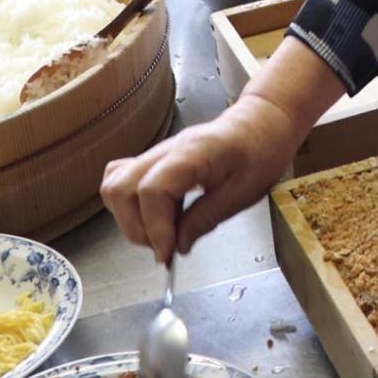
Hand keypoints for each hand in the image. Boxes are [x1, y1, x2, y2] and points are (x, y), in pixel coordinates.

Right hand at [101, 92, 298, 262]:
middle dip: (137, 228)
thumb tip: (177, 246)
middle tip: (164, 247)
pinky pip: (124, 180)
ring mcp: (157, 153)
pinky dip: (130, 206)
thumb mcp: (245, 192)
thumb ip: (206, 219)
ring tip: (160, 234)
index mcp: (193, 153)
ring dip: (129, 218)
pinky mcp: (155, 161)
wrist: (262, 123)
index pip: (152, 190)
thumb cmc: (261, 150)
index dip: (155, 227)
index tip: (167, 253)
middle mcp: (166, 149)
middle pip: (121, 187)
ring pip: (115, 183)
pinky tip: (156, 218)